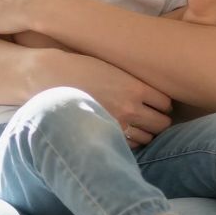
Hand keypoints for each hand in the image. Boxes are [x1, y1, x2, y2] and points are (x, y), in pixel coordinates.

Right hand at [51, 51, 172, 142]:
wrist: (49, 79)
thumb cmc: (80, 69)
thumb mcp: (112, 68)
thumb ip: (133, 82)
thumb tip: (149, 94)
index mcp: (135, 87)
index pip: (165, 102)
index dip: (163, 104)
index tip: (157, 103)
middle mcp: (131, 108)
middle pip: (162, 123)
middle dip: (159, 120)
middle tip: (152, 116)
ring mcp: (118, 125)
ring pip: (149, 137)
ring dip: (147, 132)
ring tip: (138, 126)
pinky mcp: (105, 136)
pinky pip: (131, 146)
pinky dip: (132, 141)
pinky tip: (124, 133)